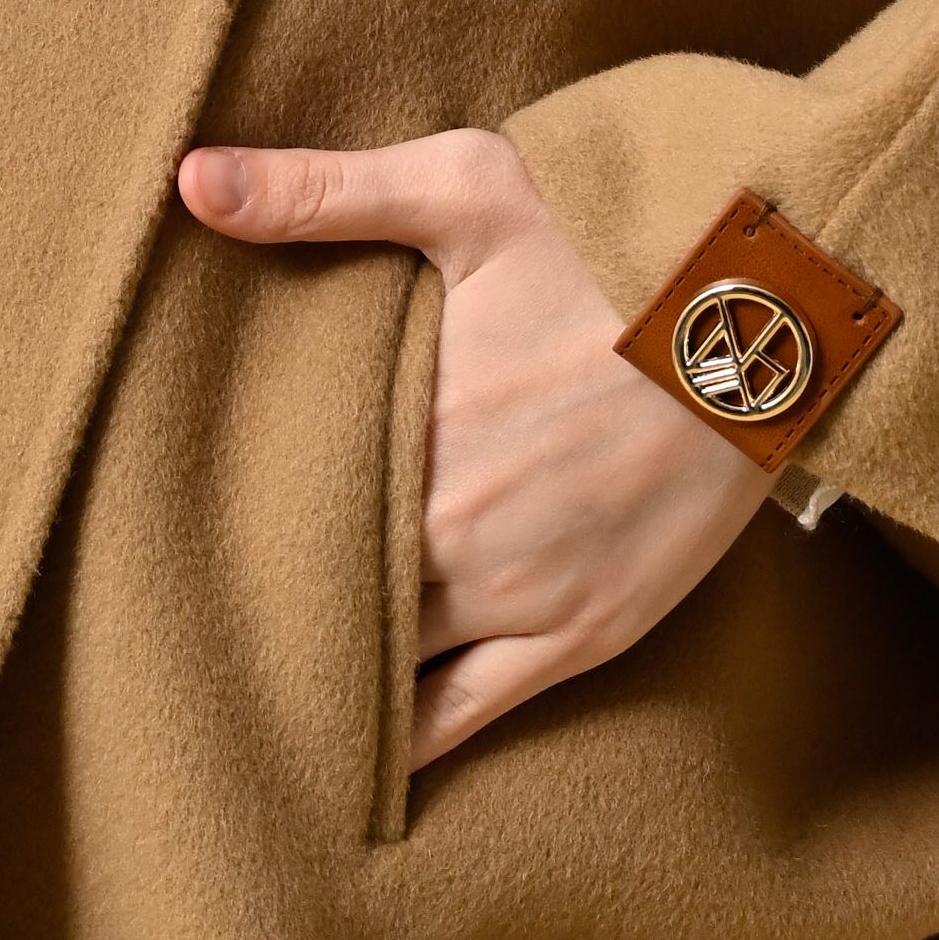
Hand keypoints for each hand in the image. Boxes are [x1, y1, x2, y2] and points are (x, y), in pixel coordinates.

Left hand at [179, 128, 770, 771]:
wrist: (764, 313)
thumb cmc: (610, 239)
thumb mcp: (469, 187)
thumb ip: (325, 192)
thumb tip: (193, 182)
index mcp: (411, 423)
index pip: (282, 502)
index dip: (230, 520)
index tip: (174, 530)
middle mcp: (454, 528)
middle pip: (327, 594)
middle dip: (273, 601)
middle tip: (200, 618)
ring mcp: (520, 595)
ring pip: (387, 670)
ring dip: (332, 672)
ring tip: (265, 683)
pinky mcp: (583, 635)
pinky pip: (469, 717)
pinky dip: (409, 741)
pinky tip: (358, 757)